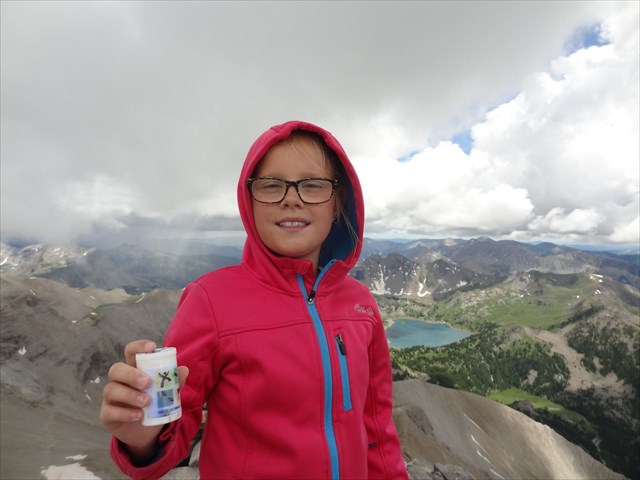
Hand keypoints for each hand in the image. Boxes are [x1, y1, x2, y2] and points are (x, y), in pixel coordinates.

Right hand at [100, 340, 188, 461]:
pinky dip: (125, 413)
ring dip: (130, 395)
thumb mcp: (167, 393)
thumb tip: (183, 370)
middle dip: (131, 374)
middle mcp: (119, 381)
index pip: (130, 352)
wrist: (146, 432)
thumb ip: (174, 381)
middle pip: (116, 369)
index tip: (152, 347)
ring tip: (146, 402)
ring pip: (111, 389)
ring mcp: (111, 398)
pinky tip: (138, 415)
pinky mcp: (107, 415)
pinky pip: (109, 411)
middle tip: (147, 383)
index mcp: (134, 369)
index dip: (138, 347)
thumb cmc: (155, 405)